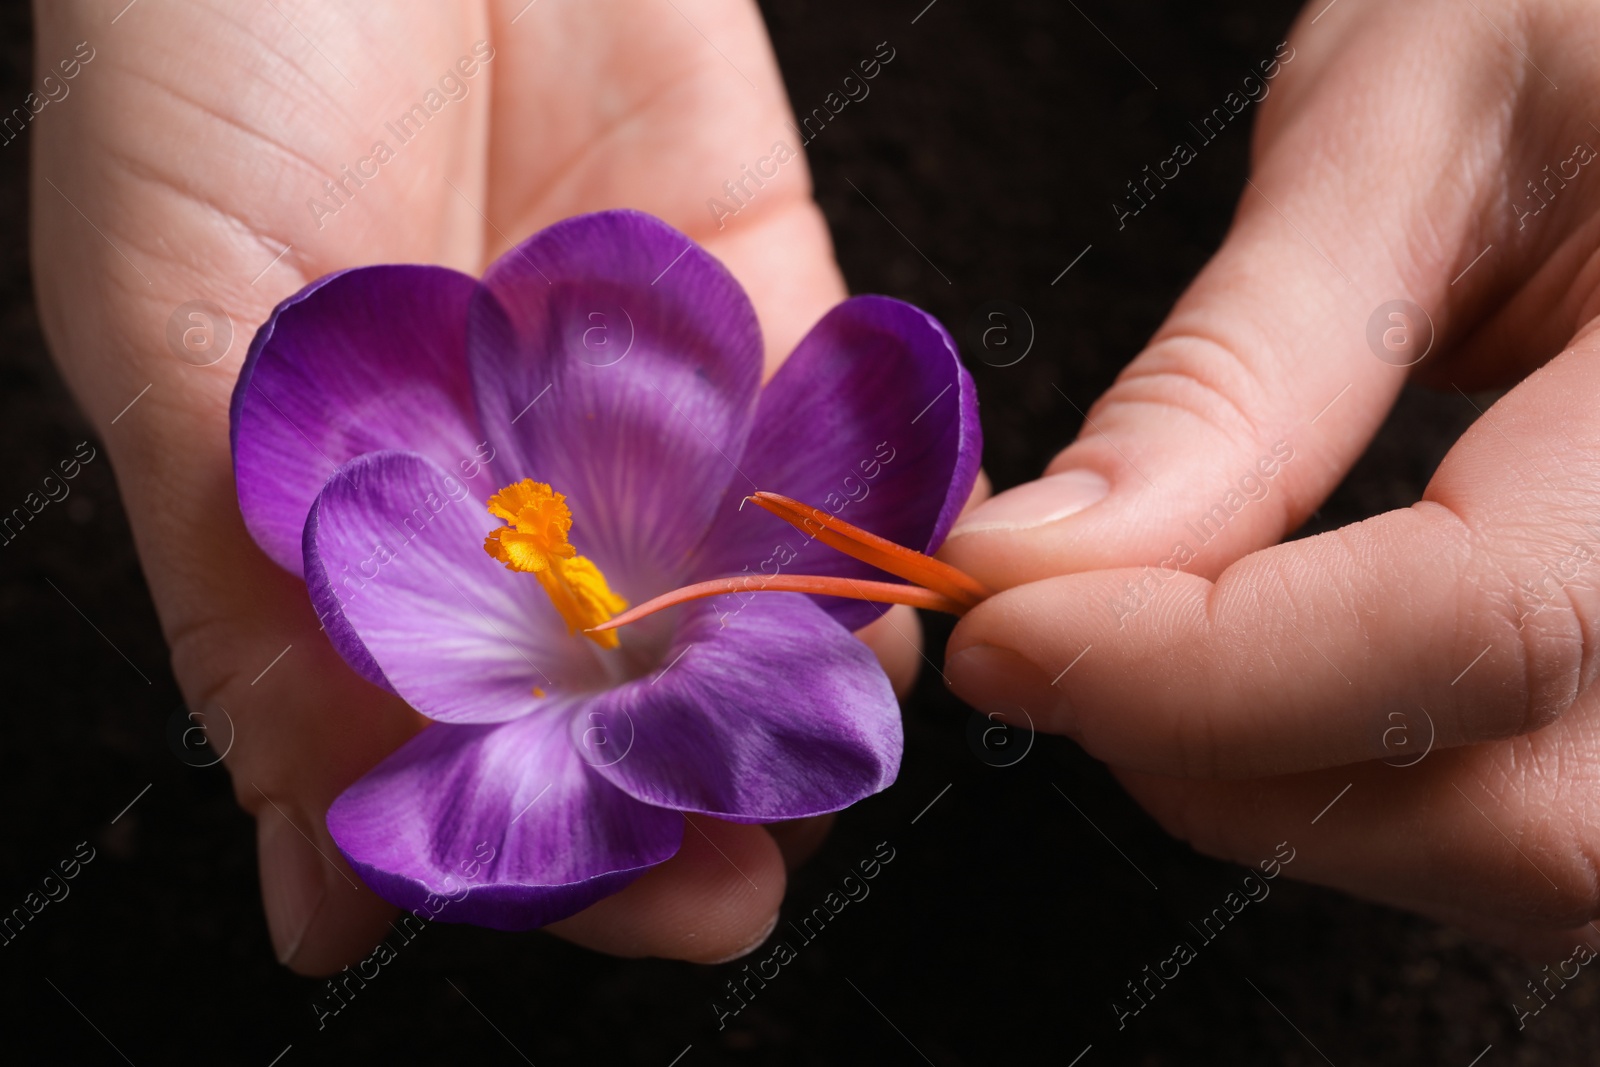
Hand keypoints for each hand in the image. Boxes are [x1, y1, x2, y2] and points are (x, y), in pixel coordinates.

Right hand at [31, 0, 922, 973]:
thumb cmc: (209, 56)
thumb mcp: (176, 332)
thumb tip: (319, 886)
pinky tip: (893, 593)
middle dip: (699, 789)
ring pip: (749, 595)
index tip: (645, 904)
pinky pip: (835, 443)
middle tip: (755, 861)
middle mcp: (511, 499)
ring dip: (799, 677)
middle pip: (626, 705)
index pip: (466, 757)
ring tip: (832, 734)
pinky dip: (872, 518)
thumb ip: (254, 602)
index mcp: (359, 538)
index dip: (558, 849)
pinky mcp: (758, 301)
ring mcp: (641, 409)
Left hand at [943, 0, 1599, 953]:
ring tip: (1134, 637)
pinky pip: (1517, 805)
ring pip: (1512, 849)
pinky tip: (1253, 663)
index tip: (997, 618)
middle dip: (1215, 752)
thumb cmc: (1578, 17)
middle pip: (1505, 811)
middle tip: (1040, 633)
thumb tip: (1035, 563)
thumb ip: (1233, 370)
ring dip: (1273, 783)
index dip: (1196, 666)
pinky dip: (1349, 771)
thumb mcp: (1409, 128)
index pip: (1473, 621)